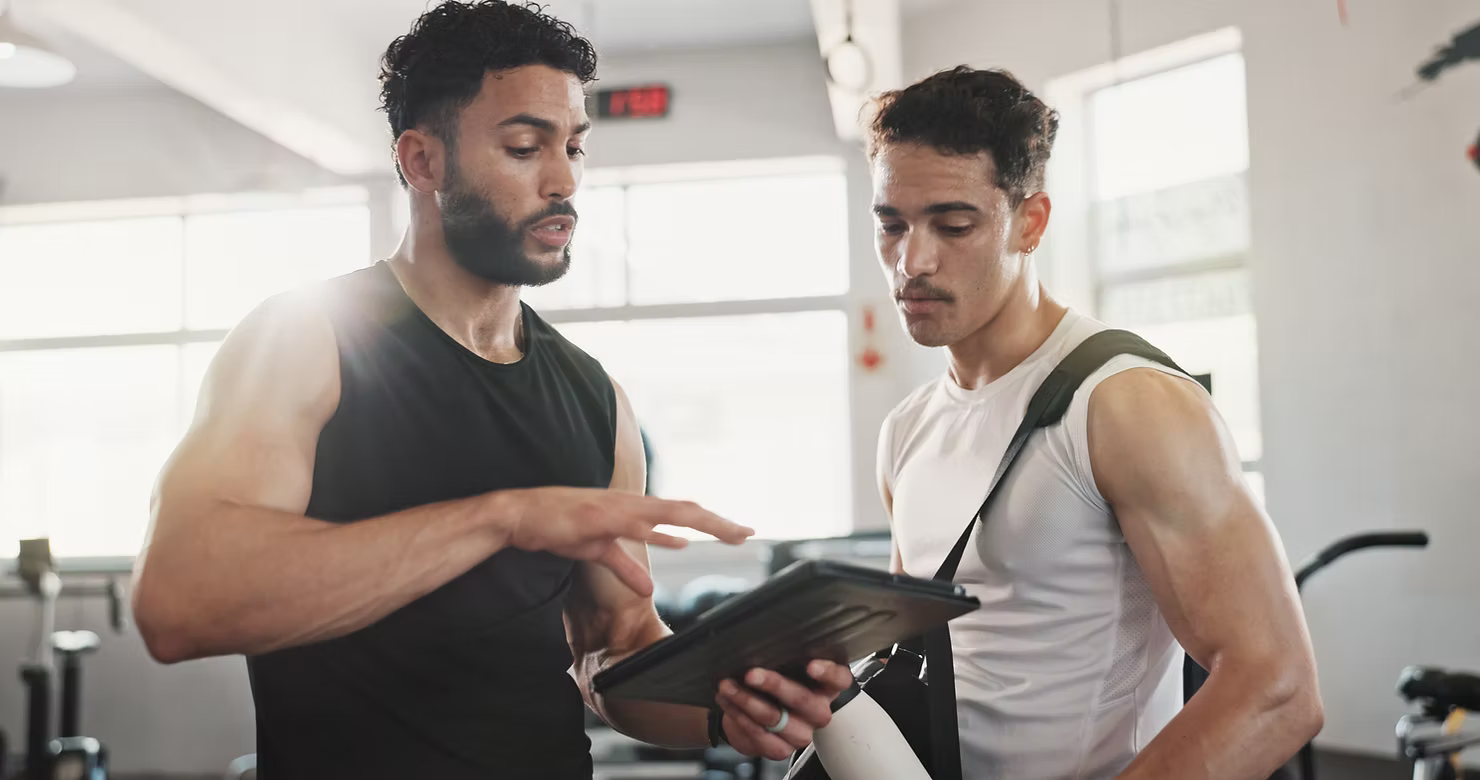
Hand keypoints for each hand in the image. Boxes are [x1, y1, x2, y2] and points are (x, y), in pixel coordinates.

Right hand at [501, 487, 752, 595]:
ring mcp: (617, 509)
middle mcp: (631, 504)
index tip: (738, 532)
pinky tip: (680, 542)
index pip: (681, 513)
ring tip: (731, 532)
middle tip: (749, 533)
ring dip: (702, 522)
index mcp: (634, 509)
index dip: (711, 521)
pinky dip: (658, 534)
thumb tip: (648, 587)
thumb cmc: (559, 527)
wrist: (521, 515)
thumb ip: (626, 566)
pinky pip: (633, 528)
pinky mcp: (599, 520)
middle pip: (685, 510)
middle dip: (719, 522)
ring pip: (669, 513)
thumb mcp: (599, 551)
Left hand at [715, 661, 854, 760]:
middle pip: (802, 699)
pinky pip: (757, 733)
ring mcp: (801, 734)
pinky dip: (738, 714)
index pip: (839, 679)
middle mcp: (818, 712)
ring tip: (727, 686)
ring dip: (745, 699)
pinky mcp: (781, 750)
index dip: (828, 673)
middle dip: (773, 684)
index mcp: (826, 687)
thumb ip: (785, 658)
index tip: (811, 666)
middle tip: (751, 674)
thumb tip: (764, 643)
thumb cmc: (775, 684)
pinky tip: (727, 701)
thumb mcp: (784, 667)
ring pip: (773, 716)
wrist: (755, 714)